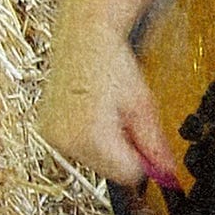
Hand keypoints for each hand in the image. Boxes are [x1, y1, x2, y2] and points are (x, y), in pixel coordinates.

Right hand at [37, 32, 179, 187]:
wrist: (83, 39)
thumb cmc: (110, 64)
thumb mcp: (142, 105)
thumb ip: (154, 144)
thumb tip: (167, 172)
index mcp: (91, 137)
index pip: (128, 175)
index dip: (143, 162)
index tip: (147, 146)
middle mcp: (67, 142)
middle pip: (110, 172)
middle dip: (124, 153)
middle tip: (127, 122)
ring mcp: (54, 138)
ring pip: (94, 163)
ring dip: (107, 147)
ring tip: (107, 114)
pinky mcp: (47, 133)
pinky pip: (78, 150)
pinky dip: (89, 140)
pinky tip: (93, 115)